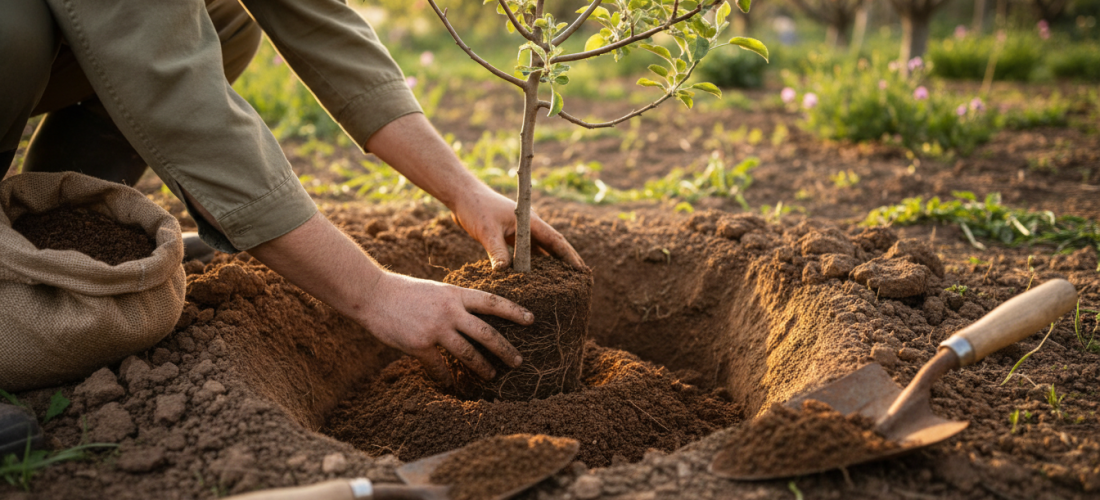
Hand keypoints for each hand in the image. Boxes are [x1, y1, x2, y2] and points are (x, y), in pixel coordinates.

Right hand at [358, 272, 531, 384]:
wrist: (372, 294)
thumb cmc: (404, 291)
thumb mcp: (436, 290)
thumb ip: (454, 302)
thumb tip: (473, 316)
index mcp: (455, 294)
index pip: (492, 303)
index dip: (514, 312)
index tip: (531, 320)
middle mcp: (449, 311)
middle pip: (486, 333)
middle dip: (505, 349)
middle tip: (518, 361)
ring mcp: (435, 329)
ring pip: (468, 353)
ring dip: (482, 367)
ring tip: (491, 376)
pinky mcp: (419, 345)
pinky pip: (439, 367)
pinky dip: (446, 377)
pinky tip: (451, 384)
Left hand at [450, 184, 586, 270]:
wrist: (461, 196)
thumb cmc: (476, 208)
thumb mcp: (487, 231)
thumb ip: (497, 252)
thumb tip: (504, 273)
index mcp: (530, 222)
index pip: (556, 241)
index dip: (570, 257)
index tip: (581, 271)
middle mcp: (528, 227)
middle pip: (552, 248)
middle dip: (564, 264)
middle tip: (577, 283)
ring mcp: (519, 232)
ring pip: (538, 253)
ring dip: (547, 267)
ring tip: (558, 285)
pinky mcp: (508, 237)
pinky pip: (523, 254)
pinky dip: (529, 266)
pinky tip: (531, 280)